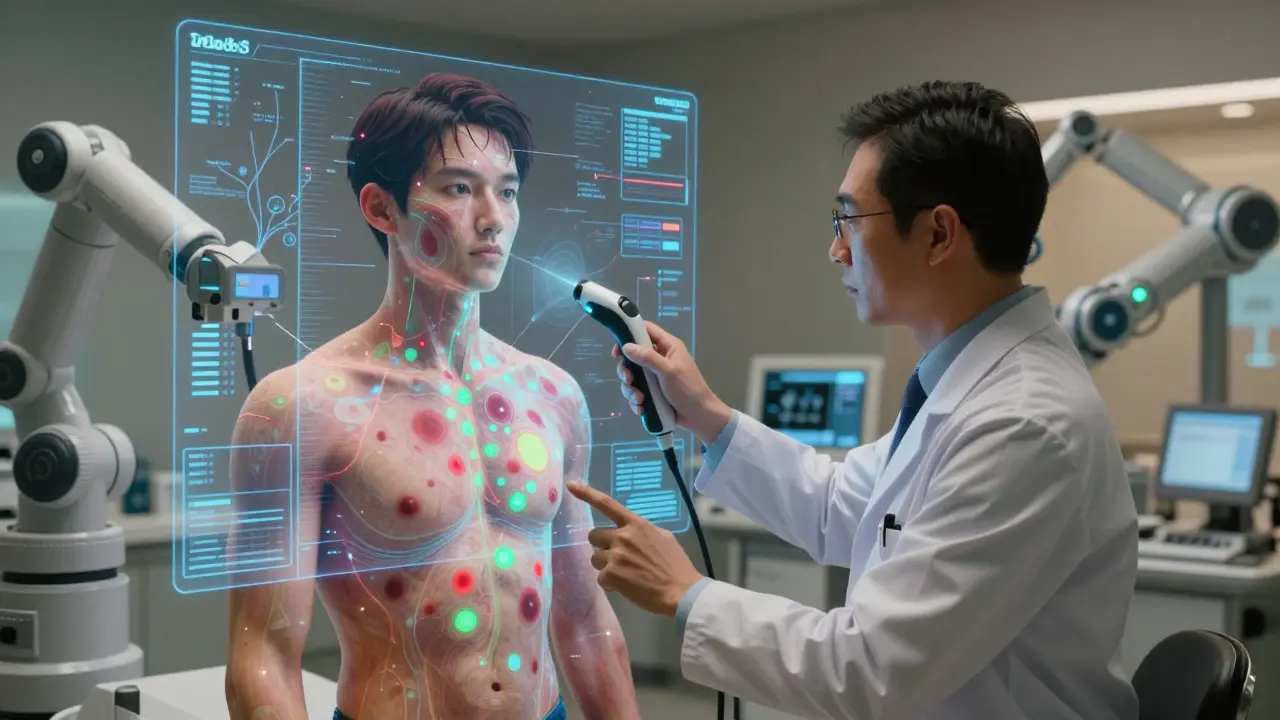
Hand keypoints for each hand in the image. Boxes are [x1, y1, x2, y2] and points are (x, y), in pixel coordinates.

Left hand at [566, 481, 703, 616]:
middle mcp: (622, 536)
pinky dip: (610, 583)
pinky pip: (600, 577)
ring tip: (625, 574)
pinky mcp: (611, 575)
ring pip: (595, 558)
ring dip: (606, 566)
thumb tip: (633, 532)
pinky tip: (626, 586)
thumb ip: (643, 531)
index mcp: (636, 524)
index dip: (586, 494)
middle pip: (594, 535)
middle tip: (618, 557)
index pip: (607, 504)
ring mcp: (615, 555)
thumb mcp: (664, 537)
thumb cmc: (676, 565)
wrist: (680, 591)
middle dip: (602, 546)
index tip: (571, 485)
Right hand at [613, 321, 730, 443]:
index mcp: (668, 347)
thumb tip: (626, 347)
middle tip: (629, 380)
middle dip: (627, 370)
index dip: (629, 335)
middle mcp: (660, 358)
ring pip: (633, 377)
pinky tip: (641, 407)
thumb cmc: (688, 389)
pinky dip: (636, 400)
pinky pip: (637, 391)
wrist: (699, 416)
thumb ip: (647, 357)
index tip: (618, 350)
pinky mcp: (653, 392)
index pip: (646, 330)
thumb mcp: (668, 371)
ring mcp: (655, 376)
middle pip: (633, 356)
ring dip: (631, 389)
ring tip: (639, 399)